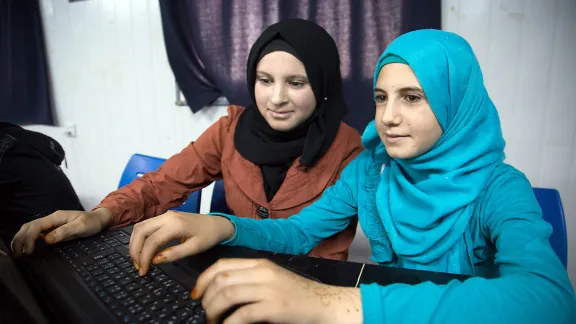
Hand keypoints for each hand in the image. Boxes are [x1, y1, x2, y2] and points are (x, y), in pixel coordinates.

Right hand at [11, 208, 112, 256]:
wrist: (99, 220)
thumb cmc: (91, 222)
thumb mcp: (80, 227)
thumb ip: (64, 232)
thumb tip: (46, 240)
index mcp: (56, 217)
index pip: (36, 226)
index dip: (29, 238)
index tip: (28, 251)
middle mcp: (51, 219)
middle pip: (29, 227)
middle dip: (20, 239)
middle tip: (17, 254)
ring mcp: (52, 224)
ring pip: (31, 229)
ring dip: (22, 239)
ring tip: (18, 252)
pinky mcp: (53, 229)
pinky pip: (37, 233)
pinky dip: (29, 240)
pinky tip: (27, 248)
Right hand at [129, 211, 234, 275]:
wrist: (217, 224)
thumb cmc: (208, 236)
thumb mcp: (194, 248)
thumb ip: (174, 254)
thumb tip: (154, 261)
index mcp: (176, 224)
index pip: (151, 241)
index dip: (144, 258)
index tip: (143, 271)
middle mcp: (167, 216)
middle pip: (140, 231)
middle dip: (135, 250)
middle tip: (138, 267)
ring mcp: (165, 214)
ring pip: (140, 227)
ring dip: (135, 244)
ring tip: (139, 261)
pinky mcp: (164, 216)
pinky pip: (145, 225)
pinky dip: (140, 238)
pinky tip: (143, 250)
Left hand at [192, 259, 362, 323]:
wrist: (325, 303)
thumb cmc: (298, 294)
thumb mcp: (273, 279)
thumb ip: (251, 279)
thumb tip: (222, 290)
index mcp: (260, 264)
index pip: (222, 265)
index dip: (203, 280)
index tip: (196, 294)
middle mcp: (263, 272)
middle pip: (221, 279)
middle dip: (206, 298)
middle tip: (205, 312)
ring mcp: (268, 288)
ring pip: (227, 294)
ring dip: (214, 310)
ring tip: (214, 321)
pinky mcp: (274, 306)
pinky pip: (242, 314)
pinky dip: (229, 323)